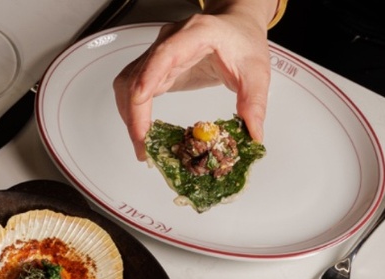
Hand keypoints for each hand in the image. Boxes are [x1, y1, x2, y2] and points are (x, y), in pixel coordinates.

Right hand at [113, 0, 274, 160]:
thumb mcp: (257, 71)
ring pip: (128, 84)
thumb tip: (253, 135)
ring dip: (130, 116)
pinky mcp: (154, 68)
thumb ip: (255, 102)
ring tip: (143, 145)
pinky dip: (133, 113)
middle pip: (137, 75)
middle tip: (145, 146)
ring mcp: (157, 54)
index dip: (149, 76)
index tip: (140, 100)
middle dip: (135, 114)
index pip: (165, 53)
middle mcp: (169, 41)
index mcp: (196, 34)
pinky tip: (143, 132)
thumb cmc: (242, 40)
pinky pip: (133, 90)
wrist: (235, 26)